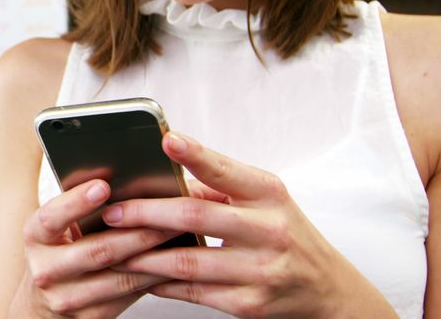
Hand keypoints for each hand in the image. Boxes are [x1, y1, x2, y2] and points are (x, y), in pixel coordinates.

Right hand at [12, 178, 180, 316]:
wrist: (42, 303)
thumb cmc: (57, 251)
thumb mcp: (55, 227)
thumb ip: (79, 207)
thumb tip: (121, 178)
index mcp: (35, 237)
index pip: (52, 217)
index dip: (77, 202)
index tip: (104, 186)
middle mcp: (46, 269)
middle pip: (97, 250)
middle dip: (138, 231)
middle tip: (169, 214)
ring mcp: (67, 297)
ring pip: (120, 276)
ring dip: (155, 256)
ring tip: (180, 236)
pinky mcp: (91, 316)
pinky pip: (130, 295)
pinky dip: (154, 277)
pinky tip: (172, 262)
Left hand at [108, 132, 394, 317]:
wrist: (326, 289)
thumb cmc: (284, 232)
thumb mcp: (264, 200)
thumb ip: (218, 186)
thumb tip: (162, 174)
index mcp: (268, 193)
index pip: (226, 170)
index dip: (196, 154)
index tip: (167, 138)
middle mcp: (269, 229)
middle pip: (196, 216)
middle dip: (147, 213)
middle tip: (113, 211)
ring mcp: (261, 270)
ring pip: (189, 261)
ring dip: (144, 255)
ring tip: (113, 247)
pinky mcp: (251, 303)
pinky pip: (195, 292)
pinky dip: (162, 283)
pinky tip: (140, 275)